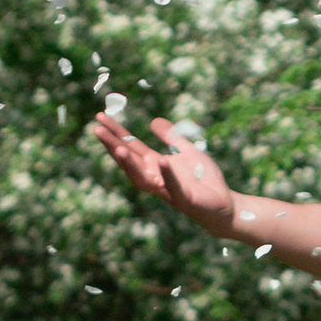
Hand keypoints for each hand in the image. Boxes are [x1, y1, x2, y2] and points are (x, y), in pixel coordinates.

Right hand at [89, 109, 236, 237]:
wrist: (224, 204)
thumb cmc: (204, 179)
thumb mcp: (187, 151)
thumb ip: (171, 137)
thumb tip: (153, 121)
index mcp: (155, 164)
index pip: (131, 146)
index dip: (115, 132)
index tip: (99, 117)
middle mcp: (156, 177)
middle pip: (129, 160)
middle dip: (112, 145)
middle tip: (96, 129)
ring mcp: (167, 190)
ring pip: (142, 179)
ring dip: (129, 164)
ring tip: (118, 148)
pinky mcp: (184, 200)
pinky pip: (173, 187)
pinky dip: (167, 175)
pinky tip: (162, 161)